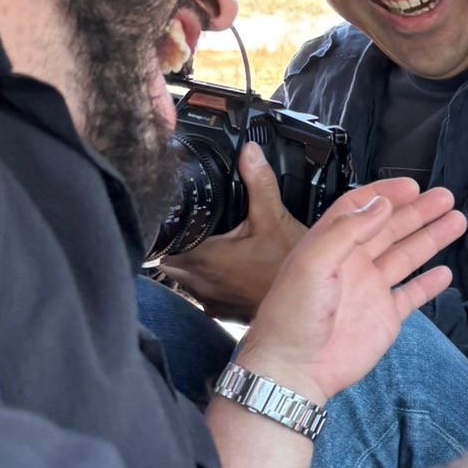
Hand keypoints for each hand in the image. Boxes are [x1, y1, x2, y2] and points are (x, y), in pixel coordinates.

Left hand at [160, 144, 308, 319]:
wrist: (303, 314)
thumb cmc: (285, 274)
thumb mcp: (274, 219)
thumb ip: (259, 183)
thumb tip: (249, 154)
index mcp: (204, 258)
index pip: (164, 243)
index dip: (166, 229)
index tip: (175, 217)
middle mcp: (200, 282)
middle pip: (170, 260)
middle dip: (177, 244)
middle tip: (195, 228)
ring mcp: (210, 300)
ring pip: (184, 278)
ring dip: (190, 264)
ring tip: (210, 246)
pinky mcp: (223, 312)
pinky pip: (204, 294)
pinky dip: (208, 281)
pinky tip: (227, 270)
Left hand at [239, 177, 466, 403]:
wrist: (296, 368)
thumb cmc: (292, 316)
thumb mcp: (313, 262)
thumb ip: (347, 230)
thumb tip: (380, 204)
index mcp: (330, 245)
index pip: (361, 208)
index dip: (386, 193)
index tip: (411, 186)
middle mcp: (352, 264)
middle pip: (390, 228)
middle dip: (418, 211)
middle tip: (444, 197)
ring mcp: (370, 290)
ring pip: (407, 255)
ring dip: (431, 238)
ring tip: (456, 221)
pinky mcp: (384, 317)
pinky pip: (411, 294)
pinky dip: (428, 284)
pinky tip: (444, 273)